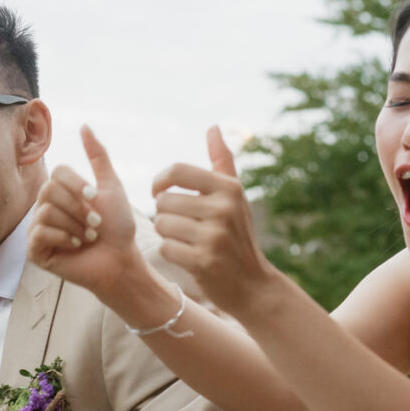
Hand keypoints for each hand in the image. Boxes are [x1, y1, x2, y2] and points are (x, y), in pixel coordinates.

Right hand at [29, 124, 146, 301]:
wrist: (120, 261)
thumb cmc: (118, 228)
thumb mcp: (110, 186)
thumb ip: (98, 156)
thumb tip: (84, 125)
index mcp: (61, 192)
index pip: (57, 172)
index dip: (77, 184)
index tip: (95, 199)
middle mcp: (45, 208)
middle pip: (49, 190)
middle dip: (78, 208)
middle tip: (94, 225)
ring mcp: (38, 229)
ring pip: (45, 212)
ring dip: (75, 225)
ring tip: (87, 238)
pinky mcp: (35, 251)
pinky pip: (40, 232)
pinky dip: (63, 238)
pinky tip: (75, 247)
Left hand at [150, 128, 280, 319]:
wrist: (251, 284)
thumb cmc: (237, 235)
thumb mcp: (235, 196)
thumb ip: (221, 161)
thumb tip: (212, 127)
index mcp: (229, 188)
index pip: (177, 171)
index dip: (159, 181)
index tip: (158, 191)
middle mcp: (223, 208)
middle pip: (164, 201)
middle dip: (166, 214)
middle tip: (181, 226)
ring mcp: (215, 235)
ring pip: (162, 225)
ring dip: (166, 234)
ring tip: (186, 241)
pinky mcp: (204, 261)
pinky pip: (165, 248)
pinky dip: (171, 253)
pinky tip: (187, 257)